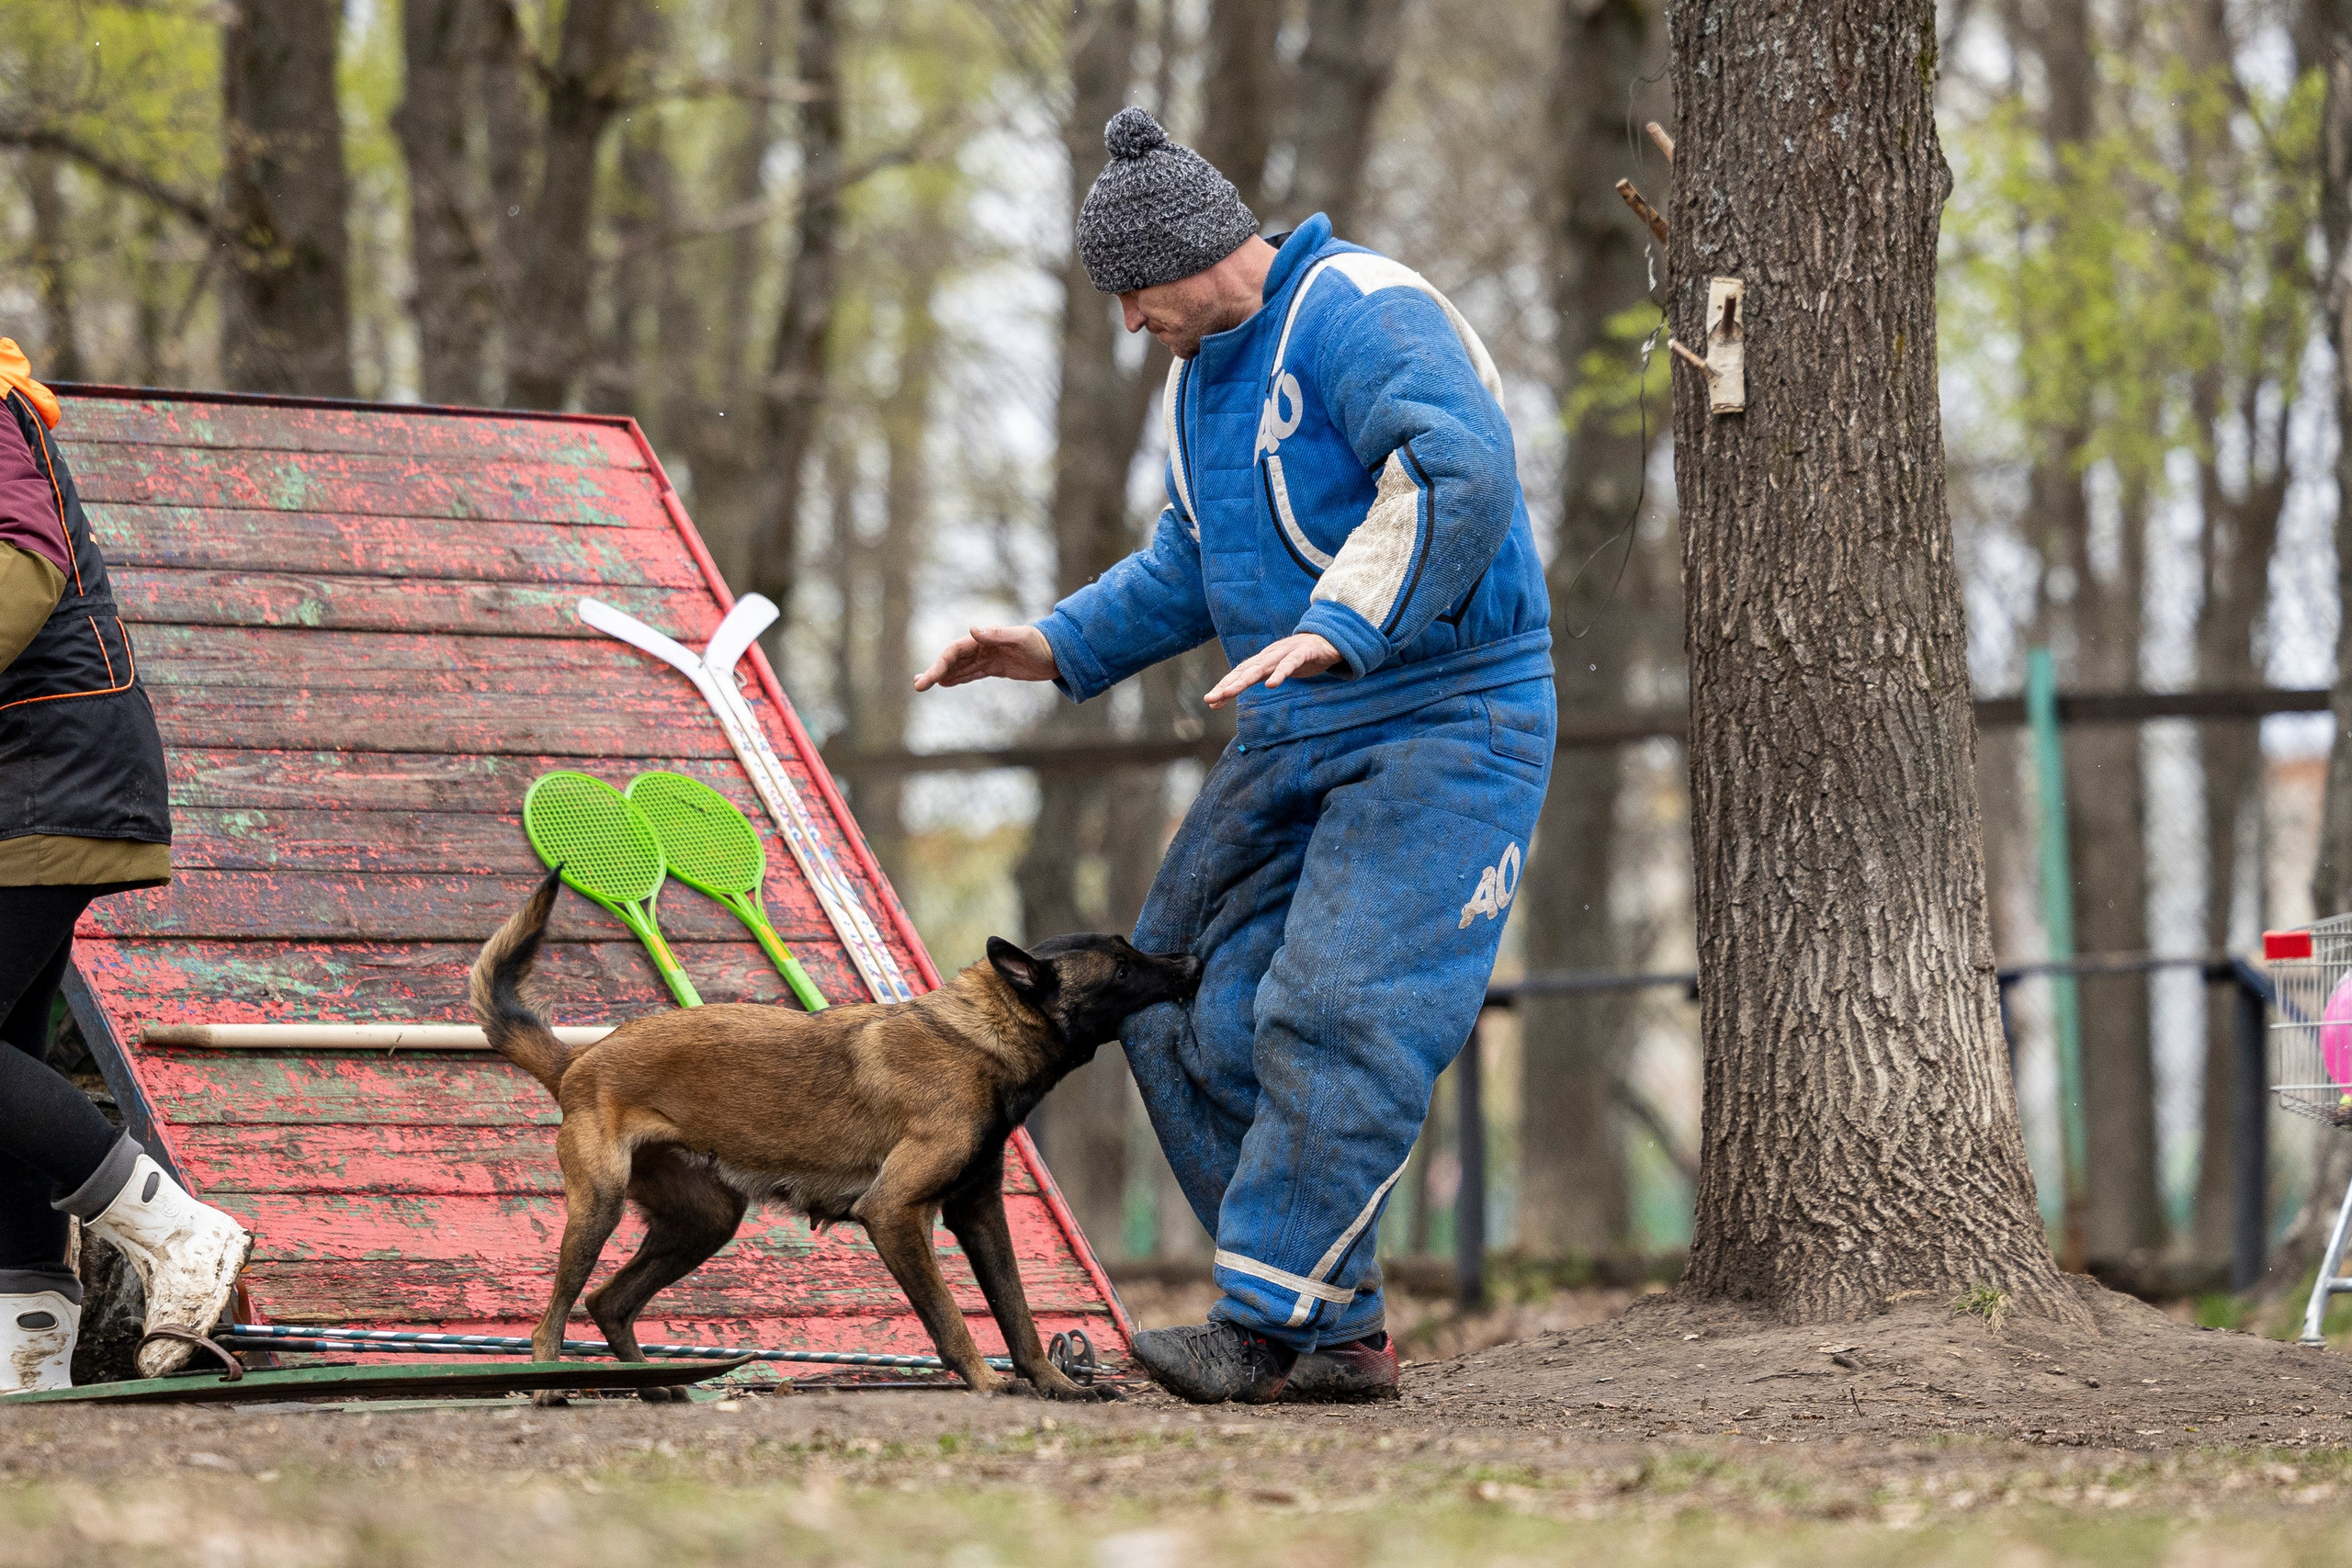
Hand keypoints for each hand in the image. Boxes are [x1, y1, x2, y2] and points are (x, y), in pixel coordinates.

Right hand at [913, 625, 1058, 690]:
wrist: (1058, 653)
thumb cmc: (1041, 643)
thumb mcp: (1020, 638)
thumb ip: (996, 634)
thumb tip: (972, 629)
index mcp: (984, 640)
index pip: (954, 651)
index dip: (939, 664)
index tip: (928, 679)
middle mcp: (982, 647)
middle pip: (952, 660)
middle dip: (934, 672)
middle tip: (917, 685)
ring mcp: (988, 658)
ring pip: (959, 668)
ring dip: (941, 675)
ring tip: (922, 683)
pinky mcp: (996, 668)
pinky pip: (971, 674)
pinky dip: (957, 679)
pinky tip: (945, 683)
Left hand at [1204, 633, 1340, 708]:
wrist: (1328, 639)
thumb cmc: (1301, 657)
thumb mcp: (1280, 670)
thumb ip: (1265, 678)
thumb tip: (1252, 690)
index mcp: (1264, 660)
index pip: (1239, 673)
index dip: (1224, 686)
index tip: (1211, 701)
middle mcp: (1270, 655)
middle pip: (1244, 671)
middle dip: (1226, 685)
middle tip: (1211, 698)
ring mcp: (1285, 652)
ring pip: (1261, 667)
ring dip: (1244, 680)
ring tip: (1230, 692)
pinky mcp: (1303, 652)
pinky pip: (1289, 664)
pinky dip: (1280, 673)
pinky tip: (1271, 685)